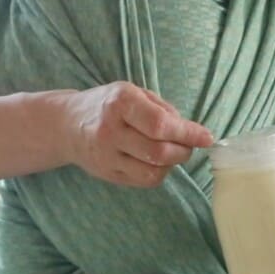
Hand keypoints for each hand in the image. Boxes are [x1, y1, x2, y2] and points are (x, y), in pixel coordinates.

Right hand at [57, 82, 213, 187]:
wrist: (67, 125)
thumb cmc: (108, 105)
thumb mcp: (134, 93)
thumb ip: (163, 109)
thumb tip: (192, 132)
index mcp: (119, 103)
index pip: (161, 125)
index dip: (188, 133)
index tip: (207, 137)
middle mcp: (110, 130)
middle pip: (159, 151)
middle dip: (183, 150)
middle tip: (189, 145)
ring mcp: (106, 156)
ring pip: (153, 171)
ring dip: (172, 164)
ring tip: (173, 152)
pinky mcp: (107, 174)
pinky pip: (144, 180)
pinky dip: (159, 173)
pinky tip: (157, 162)